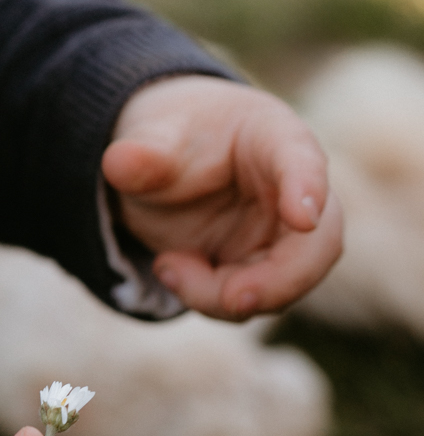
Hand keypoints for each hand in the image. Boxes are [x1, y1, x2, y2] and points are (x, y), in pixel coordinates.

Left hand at [102, 75, 342, 319]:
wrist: (161, 165)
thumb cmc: (171, 138)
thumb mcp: (149, 136)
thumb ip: (142, 153)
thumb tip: (118, 162)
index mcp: (273, 135)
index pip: (301, 158)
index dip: (308, 186)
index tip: (302, 218)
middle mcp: (293, 190)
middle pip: (318, 243)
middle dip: (280, 281)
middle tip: (233, 300)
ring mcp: (283, 235)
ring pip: (283, 284)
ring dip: (224, 294)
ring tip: (168, 267)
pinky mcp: (262, 270)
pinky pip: (250, 299)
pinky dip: (210, 298)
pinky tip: (170, 268)